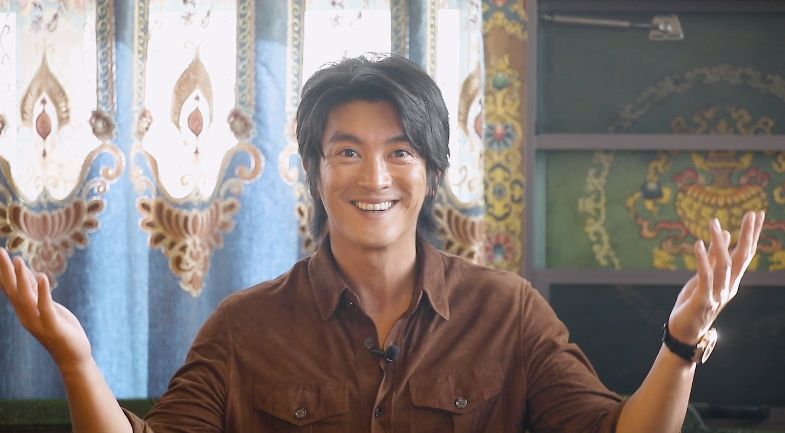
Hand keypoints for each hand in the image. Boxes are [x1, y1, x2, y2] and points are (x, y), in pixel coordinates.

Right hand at [0, 248, 92, 374]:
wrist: (73, 357)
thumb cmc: (61, 330)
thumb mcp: (48, 308)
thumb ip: (38, 294)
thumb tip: (29, 275)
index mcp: (25, 311)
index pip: (11, 288)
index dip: (4, 271)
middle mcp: (27, 316)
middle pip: (13, 290)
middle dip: (6, 271)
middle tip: (0, 251)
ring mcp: (38, 322)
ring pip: (25, 297)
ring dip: (21, 277)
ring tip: (18, 259)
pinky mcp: (53, 326)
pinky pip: (45, 306)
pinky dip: (43, 291)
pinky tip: (41, 277)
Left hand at [667, 211, 764, 344]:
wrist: (684, 332)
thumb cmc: (693, 304)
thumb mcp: (704, 278)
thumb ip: (714, 259)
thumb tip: (725, 234)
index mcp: (730, 281)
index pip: (745, 254)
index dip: (752, 234)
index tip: (757, 214)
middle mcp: (729, 286)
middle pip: (742, 258)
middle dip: (748, 235)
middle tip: (753, 214)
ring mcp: (717, 294)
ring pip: (724, 265)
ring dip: (719, 243)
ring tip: (714, 222)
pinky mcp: (703, 300)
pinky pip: (705, 277)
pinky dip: (703, 260)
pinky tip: (699, 244)